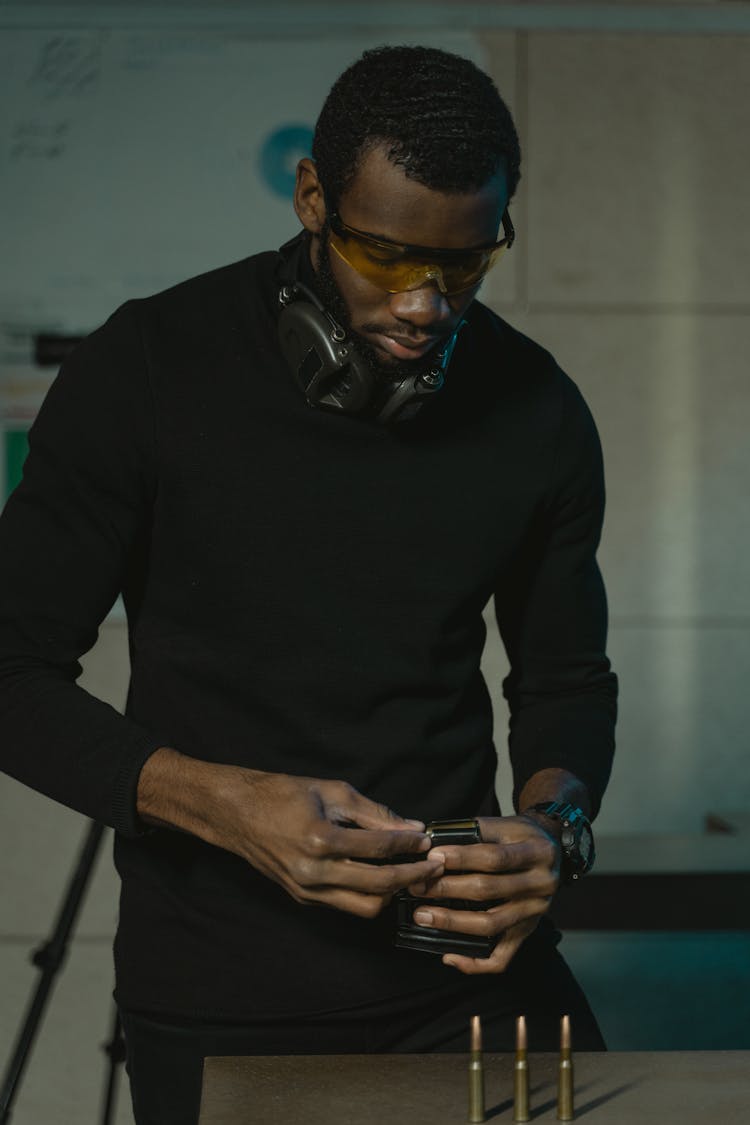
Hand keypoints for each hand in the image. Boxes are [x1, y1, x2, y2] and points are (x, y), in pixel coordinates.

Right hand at [137, 749, 443, 919]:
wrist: (237, 814)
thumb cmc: (284, 794)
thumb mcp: (333, 792)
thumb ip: (374, 812)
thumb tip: (413, 827)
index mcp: (320, 839)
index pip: (379, 848)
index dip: (410, 844)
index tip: (428, 839)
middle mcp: (313, 872)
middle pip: (379, 886)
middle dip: (412, 876)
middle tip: (434, 865)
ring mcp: (307, 890)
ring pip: (365, 906)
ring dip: (393, 892)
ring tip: (413, 874)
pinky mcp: (303, 899)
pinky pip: (346, 905)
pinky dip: (370, 895)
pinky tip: (385, 877)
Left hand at [407, 814, 560, 973]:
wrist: (553, 850)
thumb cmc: (521, 835)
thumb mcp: (506, 824)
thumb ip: (475, 831)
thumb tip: (435, 845)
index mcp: (537, 852)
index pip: (495, 858)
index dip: (462, 858)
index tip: (433, 858)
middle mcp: (541, 885)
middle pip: (490, 891)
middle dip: (448, 889)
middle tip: (417, 886)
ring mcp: (535, 912)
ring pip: (491, 924)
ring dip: (453, 922)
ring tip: (423, 915)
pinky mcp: (527, 931)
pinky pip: (502, 957)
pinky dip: (475, 962)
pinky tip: (449, 956)